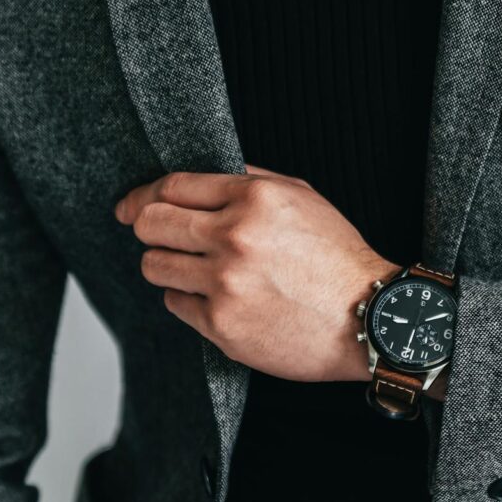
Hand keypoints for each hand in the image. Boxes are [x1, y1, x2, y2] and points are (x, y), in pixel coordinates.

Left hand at [114, 164, 397, 383]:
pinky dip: (190, 301)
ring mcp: (225, 284)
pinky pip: (175, 305)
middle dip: (147, 228)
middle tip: (159, 237)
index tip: (132, 207)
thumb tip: (201, 176)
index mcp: (255, 199)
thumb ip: (251, 180)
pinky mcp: (222, 326)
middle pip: (150, 224)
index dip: (144, 195)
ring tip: (197, 271)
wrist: (369, 318)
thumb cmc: (339, 259)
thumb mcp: (304, 198)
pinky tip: (221, 299)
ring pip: (154, 266)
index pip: (172, 186)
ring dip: (168, 266)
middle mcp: (235, 238)